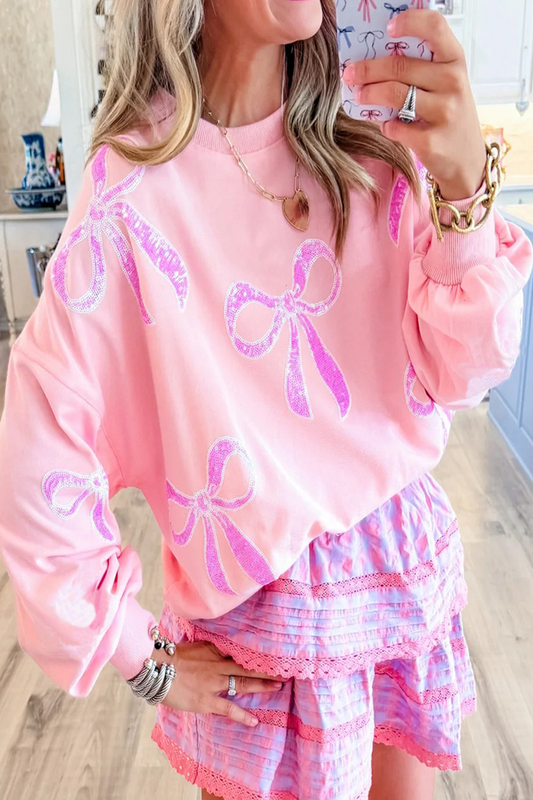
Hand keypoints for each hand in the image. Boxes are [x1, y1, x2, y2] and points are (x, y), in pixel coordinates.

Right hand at [150, 641, 284, 727]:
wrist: (157, 668)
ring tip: (278, 686)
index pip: (240, 652)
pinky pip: (229, 709)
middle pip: (247, 666)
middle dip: (266, 669)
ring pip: (243, 683)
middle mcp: (218, 665)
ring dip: (262, 685)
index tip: (272, 654)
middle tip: (285, 670)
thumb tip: (221, 649)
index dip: (256, 655)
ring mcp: (214, 683)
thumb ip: (209, 648)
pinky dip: (242, 715)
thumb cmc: (171, 656)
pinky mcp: (207, 700)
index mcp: (215, 650)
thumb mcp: (193, 646)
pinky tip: (255, 721)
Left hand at [342, 9, 486, 200]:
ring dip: (369, 94)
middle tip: (351, 73)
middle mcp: (453, 82)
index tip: (388, 28)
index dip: (410, 22)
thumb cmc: (449, 115)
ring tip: (360, 95)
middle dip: (368, 69)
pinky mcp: (432, 141)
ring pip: (394, 94)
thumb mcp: (445, 85)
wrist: (467, 160)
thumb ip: (422, 69)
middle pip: (400, 66)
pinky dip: (386, 126)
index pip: (436, 27)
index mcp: (455, 61)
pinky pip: (395, 127)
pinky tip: (388, 126)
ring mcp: (445, 112)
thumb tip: (374, 60)